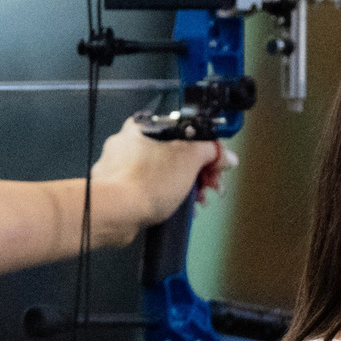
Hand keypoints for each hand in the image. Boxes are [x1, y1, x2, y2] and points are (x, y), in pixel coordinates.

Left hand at [91, 117, 227, 229]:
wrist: (116, 213)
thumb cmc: (146, 182)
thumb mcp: (190, 158)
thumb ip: (210, 151)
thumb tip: (223, 154)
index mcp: (142, 128)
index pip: (182, 133)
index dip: (205, 150)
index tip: (216, 165)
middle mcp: (127, 144)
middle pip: (173, 155)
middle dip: (198, 173)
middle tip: (211, 186)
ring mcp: (119, 169)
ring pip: (161, 175)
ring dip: (185, 188)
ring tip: (197, 202)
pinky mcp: (116, 191)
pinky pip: (148, 191)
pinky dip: (165, 199)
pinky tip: (179, 209)